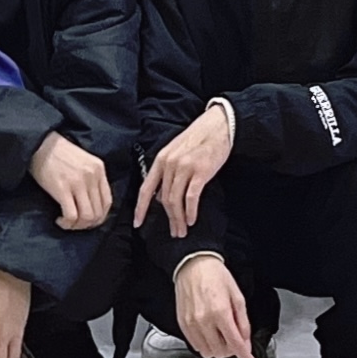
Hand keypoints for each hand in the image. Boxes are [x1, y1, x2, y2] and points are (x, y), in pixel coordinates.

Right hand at [29, 130, 112, 231]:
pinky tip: (60, 220)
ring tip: (67, 222)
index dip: (99, 217)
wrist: (40, 143)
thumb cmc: (59, 153)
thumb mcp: (84, 161)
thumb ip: (91, 178)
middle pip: (98, 212)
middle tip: (76, 224)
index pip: (107, 202)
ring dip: (77, 226)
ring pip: (87, 217)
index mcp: (99, 168)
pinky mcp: (62, 188)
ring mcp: (78, 182)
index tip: (88, 221)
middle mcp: (92, 176)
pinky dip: (67, 223)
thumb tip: (92, 204)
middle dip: (87, 224)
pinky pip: (71, 216)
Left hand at [134, 101, 235, 239]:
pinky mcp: (200, 171)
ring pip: (176, 201)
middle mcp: (170, 163)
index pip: (146, 188)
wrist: (219, 125)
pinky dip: (190, 211)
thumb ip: (167, 172)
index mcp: (161, 159)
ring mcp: (184, 167)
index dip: (140, 208)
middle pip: (164, 199)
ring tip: (183, 230)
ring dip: (179, 219)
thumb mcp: (176, 152)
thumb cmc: (199, 139)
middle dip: (169, 219)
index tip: (138, 223)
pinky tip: (192, 220)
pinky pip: (191, 197)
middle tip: (174, 232)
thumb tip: (162, 197)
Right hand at [172, 254, 256, 357]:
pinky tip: (208, 331)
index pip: (236, 344)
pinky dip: (205, 344)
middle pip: (221, 353)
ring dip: (217, 348)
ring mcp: (191, 324)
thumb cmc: (216, 276)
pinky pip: (195, 346)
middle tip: (233, 336)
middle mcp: (204, 320)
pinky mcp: (182, 325)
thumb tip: (246, 343)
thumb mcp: (237, 296)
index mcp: (221, 312)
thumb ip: (243, 323)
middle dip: (231, 349)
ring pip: (207, 353)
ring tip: (219, 332)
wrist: (193, 264)